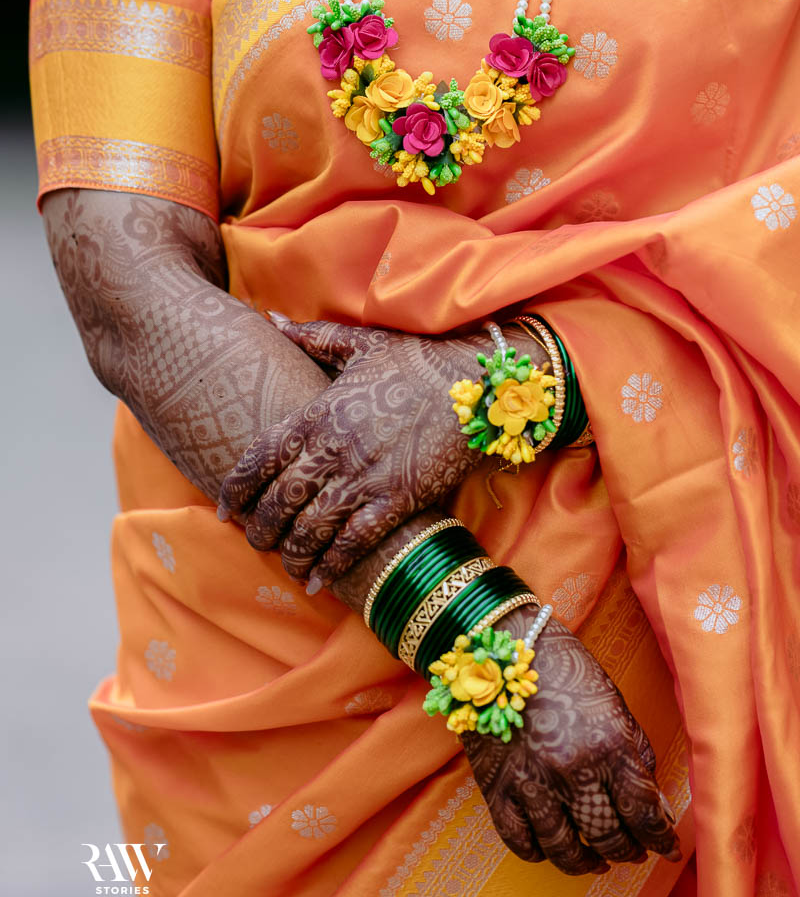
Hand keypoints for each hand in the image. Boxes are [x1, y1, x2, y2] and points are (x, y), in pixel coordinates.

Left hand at [216, 315, 536, 586]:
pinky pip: (355, 541)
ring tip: (289, 565)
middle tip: (256, 543)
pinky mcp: (399, 499)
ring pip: (312, 527)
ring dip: (294, 552)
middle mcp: (335, 448)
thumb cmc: (419, 360)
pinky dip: (334, 564)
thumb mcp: (362, 343)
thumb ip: (312, 336)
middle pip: (280, 500)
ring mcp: (366, 476)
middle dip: (262, 529)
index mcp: (319, 412)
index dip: (237, 488)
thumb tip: (271, 318)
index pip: (260, 456)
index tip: (224, 510)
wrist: (479, 383)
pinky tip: (321, 578)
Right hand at [463, 608, 681, 875]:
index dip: (661, 839)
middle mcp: (572, 770)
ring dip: (587, 862)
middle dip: (628, 850)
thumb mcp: (614, 702)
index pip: (644, 812)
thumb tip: (656, 805)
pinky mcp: (497, 788)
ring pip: (565, 850)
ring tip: (598, 861)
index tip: (669, 849)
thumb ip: (636, 753)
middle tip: (634, 852)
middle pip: (608, 837)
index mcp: (609, 745)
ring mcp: (532, 783)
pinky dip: (539, 852)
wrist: (502, 643)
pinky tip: (552, 846)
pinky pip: (521, 841)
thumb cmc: (566, 667)